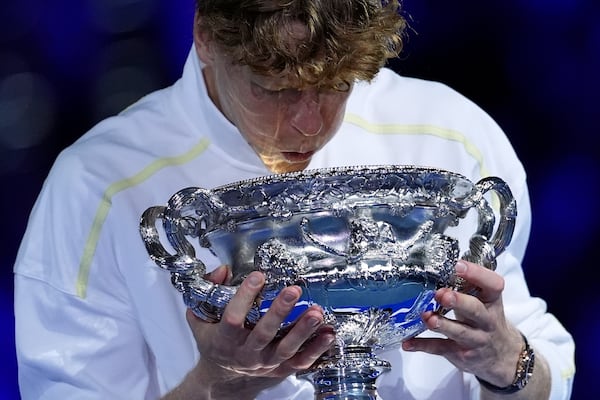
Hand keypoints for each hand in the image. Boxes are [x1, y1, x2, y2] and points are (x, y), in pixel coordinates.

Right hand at [184, 266, 334, 396]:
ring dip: (303, 330)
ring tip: (316, 312)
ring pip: (286, 348)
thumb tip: (223, 270)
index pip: (233, 318)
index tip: (257, 276)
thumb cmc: (214, 342)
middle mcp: (246, 353)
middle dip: (280, 311)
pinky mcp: (281, 369)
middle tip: (293, 291)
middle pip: (264, 333)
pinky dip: (317, 349)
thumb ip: (209, 290)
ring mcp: (265, 363)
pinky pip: (301, 361)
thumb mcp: (201, 318)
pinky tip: (328, 334)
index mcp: (224, 340)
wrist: (222, 377)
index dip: (244, 296)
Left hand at [402, 260, 522, 386]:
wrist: (501, 354)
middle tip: (441, 294)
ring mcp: (474, 338)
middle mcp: (486, 320)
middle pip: (475, 310)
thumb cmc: (485, 318)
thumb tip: (441, 264)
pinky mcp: (460, 353)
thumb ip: (468, 284)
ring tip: (427, 316)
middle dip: (458, 301)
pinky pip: (440, 348)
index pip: (493, 285)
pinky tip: (408, 342)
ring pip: (458, 331)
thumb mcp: (484, 299)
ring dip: (441, 324)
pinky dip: (422, 345)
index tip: (458, 266)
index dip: (476, 274)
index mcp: (492, 300)